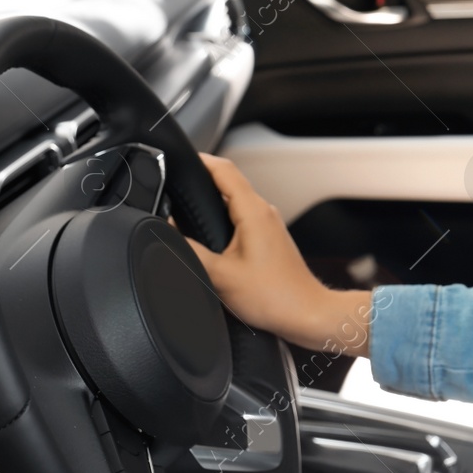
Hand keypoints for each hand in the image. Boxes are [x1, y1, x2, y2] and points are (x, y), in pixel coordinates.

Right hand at [178, 153, 374, 355]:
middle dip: (200, 181)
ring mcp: (268, 224)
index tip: (178, 158)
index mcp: (254, 212)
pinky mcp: (267, 238)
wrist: (306, 314)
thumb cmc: (273, 297)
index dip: (200, 160)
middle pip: (228, 183)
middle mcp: (264, 212)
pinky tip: (206, 233)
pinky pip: (240, 217)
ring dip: (210, 201)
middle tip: (172, 184)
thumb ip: (189, 250)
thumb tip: (166, 232)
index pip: (224, 170)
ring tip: (183, 206)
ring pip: (234, 201)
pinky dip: (221, 217)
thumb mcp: (220, 275)